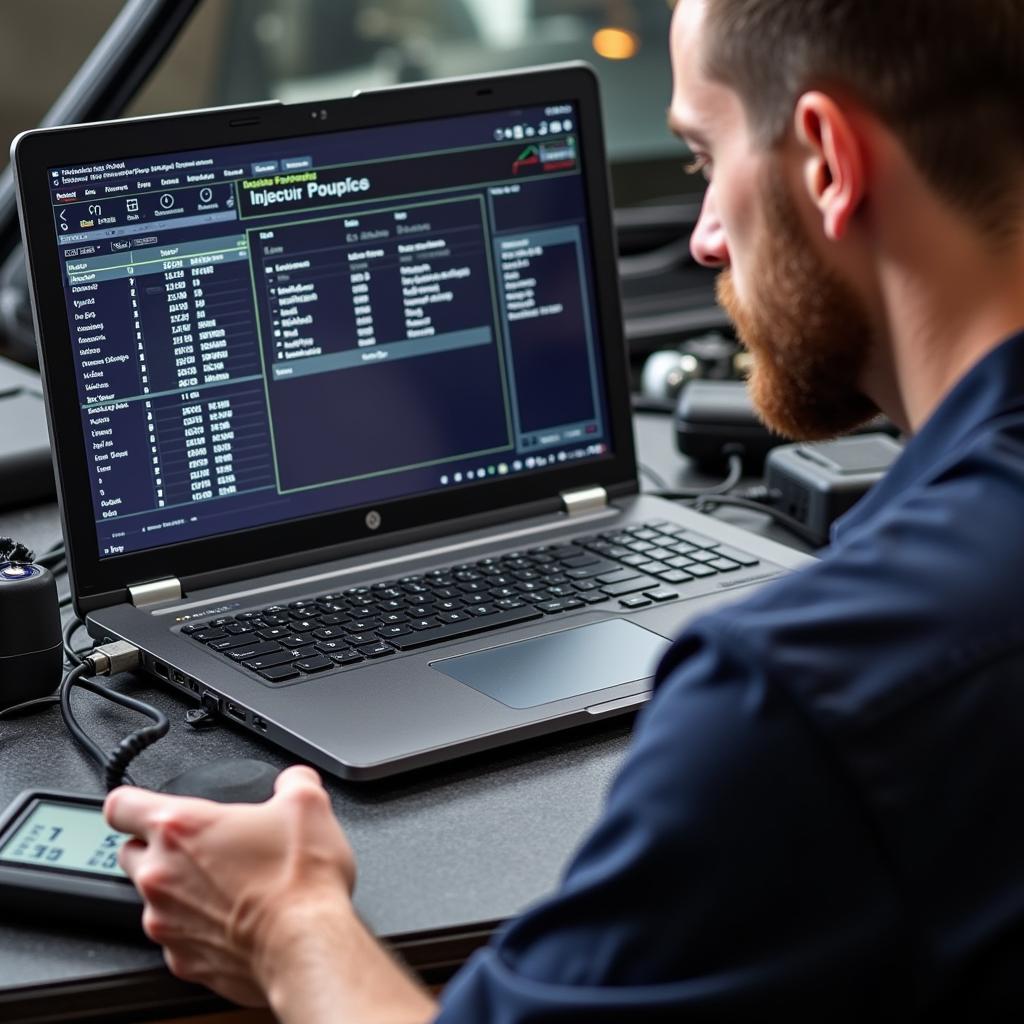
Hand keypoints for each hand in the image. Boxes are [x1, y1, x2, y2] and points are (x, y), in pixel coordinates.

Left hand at [105, 764, 355, 1006]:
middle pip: (129, 852)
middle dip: (157, 847)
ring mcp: (165, 922)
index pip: (120, 804)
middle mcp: (160, 875)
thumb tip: (294, 781)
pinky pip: (177, 937)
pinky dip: (197, 928)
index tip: (147, 805)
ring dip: (180, 890)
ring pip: (153, 898)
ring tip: (227, 887)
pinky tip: (233, 921)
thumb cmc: (298, 880)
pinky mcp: (181, 960)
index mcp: (180, 828)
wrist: (305, 946)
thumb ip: (292, 781)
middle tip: (200, 847)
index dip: (133, 802)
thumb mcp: (307, 804)